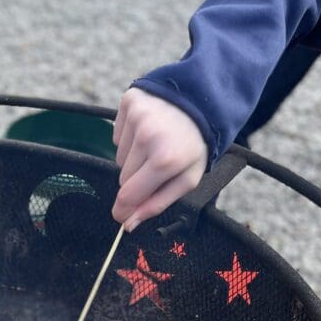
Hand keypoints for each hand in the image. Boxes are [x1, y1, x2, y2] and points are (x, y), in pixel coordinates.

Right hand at [111, 87, 207, 231]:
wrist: (203, 97)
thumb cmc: (196, 142)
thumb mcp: (188, 178)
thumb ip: (157, 204)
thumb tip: (129, 223)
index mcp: (165, 160)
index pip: (128, 195)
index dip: (123, 210)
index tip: (122, 216)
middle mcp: (147, 137)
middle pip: (123, 178)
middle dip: (137, 179)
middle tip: (157, 166)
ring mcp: (136, 117)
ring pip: (119, 158)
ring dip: (134, 157)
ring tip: (156, 144)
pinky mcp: (129, 102)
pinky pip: (117, 135)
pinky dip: (129, 137)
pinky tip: (148, 129)